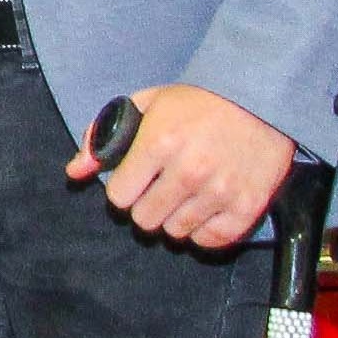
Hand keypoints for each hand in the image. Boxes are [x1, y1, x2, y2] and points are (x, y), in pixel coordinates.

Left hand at [68, 84, 296, 250]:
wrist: (262, 97)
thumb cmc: (200, 101)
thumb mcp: (148, 104)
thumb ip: (105, 136)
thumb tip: (75, 172)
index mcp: (160, 142)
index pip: (118, 197)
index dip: (124, 190)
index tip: (136, 181)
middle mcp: (189, 170)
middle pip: (145, 220)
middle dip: (147, 206)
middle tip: (162, 189)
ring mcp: (220, 191)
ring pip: (176, 232)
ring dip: (176, 217)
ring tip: (188, 194)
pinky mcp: (246, 206)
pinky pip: (210, 240)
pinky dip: (205, 229)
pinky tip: (207, 207)